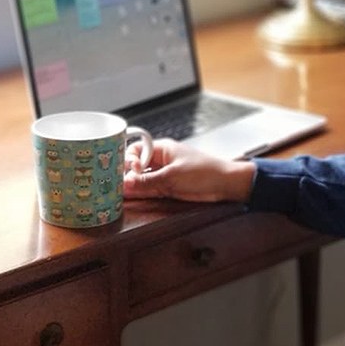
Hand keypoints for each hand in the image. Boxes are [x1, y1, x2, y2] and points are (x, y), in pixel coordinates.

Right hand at [123, 139, 255, 202]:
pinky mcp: (170, 187)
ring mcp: (166, 174)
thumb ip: (147, 180)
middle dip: (127, 174)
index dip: (128, 159)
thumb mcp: (172, 177)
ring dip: (133, 185)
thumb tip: (125, 183)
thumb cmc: (205, 173)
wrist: (226, 185)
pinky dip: (142, 192)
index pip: (137, 149)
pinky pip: (152, 188)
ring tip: (119, 192)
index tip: (126, 171)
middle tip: (118, 184)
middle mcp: (162, 160)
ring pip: (143, 178)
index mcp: (163, 149)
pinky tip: (131, 196)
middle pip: (137, 165)